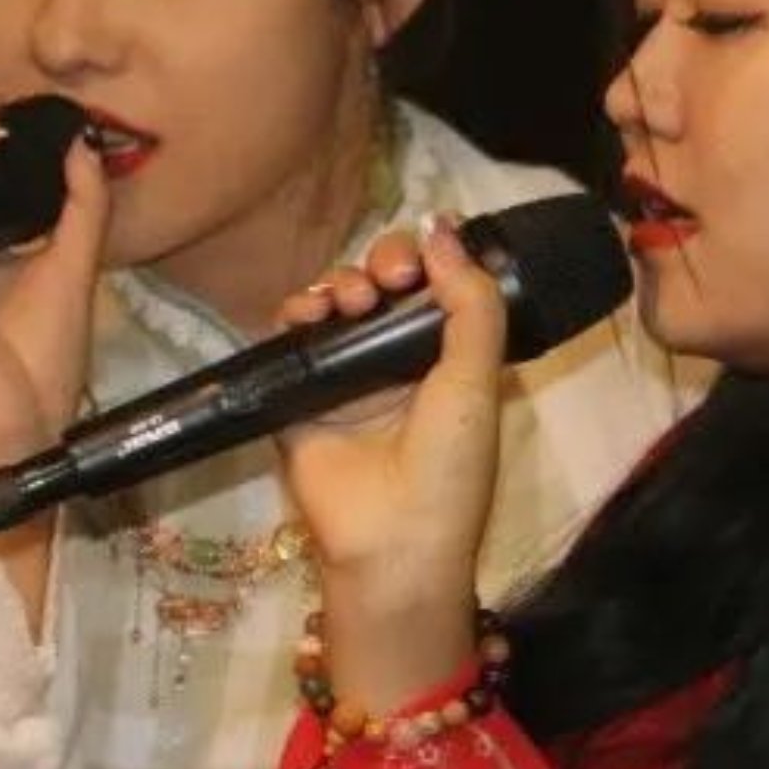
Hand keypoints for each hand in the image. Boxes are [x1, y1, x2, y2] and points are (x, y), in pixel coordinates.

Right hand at [273, 216, 508, 710]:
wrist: (389, 541)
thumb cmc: (448, 465)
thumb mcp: (476, 378)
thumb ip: (471, 302)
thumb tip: (444, 227)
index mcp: (448, 359)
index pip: (437, 286)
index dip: (432, 259)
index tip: (429, 251)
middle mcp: (397, 362)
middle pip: (385, 284)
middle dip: (386, 263)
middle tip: (389, 275)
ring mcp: (345, 376)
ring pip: (338, 301)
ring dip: (343, 282)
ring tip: (351, 299)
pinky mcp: (298, 391)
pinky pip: (292, 335)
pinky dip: (298, 310)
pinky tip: (310, 312)